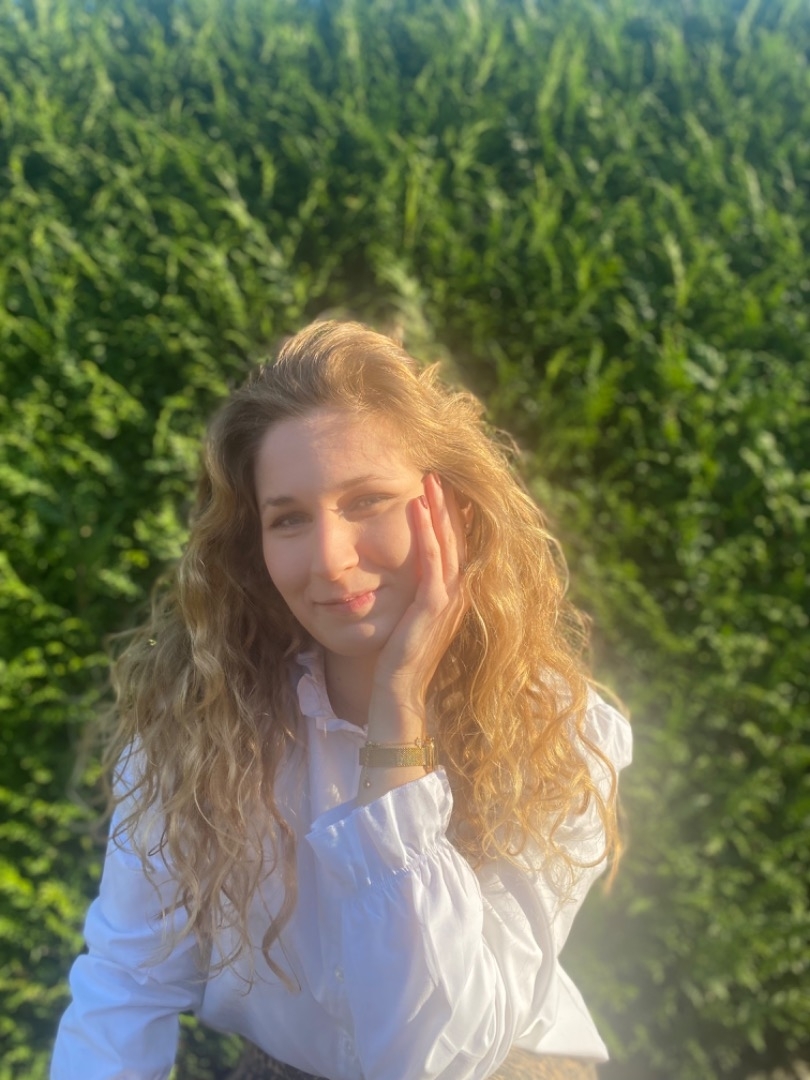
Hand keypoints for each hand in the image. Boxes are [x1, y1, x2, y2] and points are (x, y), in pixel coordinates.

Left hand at [367, 473, 468, 742]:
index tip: (443, 485)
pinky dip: (427, 533)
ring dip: (440, 509)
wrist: (396, 695)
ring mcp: (449, 602)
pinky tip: (416, 507)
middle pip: (460, 538)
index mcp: (453, 595)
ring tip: (429, 479)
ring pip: (449, 544)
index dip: (453, 515)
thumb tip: (404, 566)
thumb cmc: (397, 658)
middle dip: (449, 503)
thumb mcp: (407, 616)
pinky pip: (433, 562)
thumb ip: (413, 591)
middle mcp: (457, 595)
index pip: (458, 545)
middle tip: (438, 471)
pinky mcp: (433, 608)